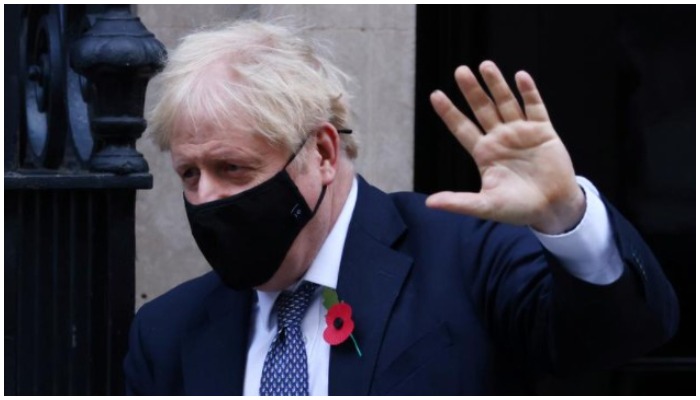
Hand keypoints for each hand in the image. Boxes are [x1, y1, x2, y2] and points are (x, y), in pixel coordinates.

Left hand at [426, 61, 584, 233]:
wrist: (553, 209)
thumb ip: (459, 202)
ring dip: (496, 85)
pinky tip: (520, 77)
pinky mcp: (544, 131)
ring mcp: (522, 132)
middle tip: (460, 71)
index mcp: (484, 153)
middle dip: (472, 91)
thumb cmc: (518, 208)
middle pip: (482, 109)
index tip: (435, 95)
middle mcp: (500, 138)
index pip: (462, 128)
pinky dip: (529, 92)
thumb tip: (430, 203)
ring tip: (485, 65)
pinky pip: (535, 107)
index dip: (449, 112)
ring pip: (506, 103)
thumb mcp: (485, 205)